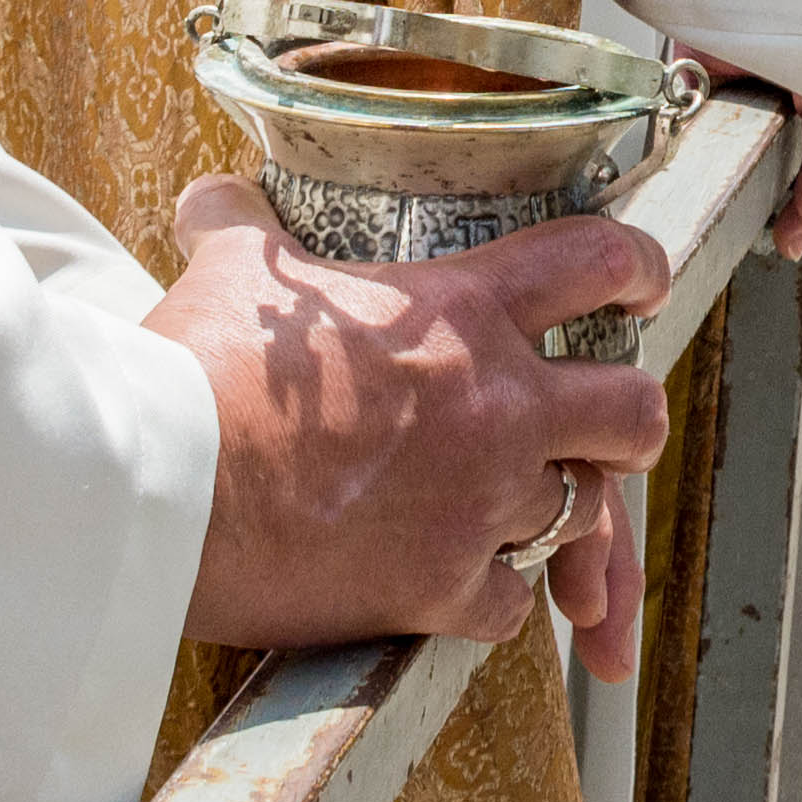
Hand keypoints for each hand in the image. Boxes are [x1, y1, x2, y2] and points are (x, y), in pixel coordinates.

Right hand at [147, 179, 678, 680]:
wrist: (161, 486)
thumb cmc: (196, 367)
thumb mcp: (227, 266)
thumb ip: (243, 226)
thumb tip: (215, 196)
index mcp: (461, 313)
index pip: (599, 260)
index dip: (636, 265)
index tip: (640, 280)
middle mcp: (496, 407)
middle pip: (636, 410)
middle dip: (631, 419)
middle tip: (606, 425)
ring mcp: (478, 503)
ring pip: (579, 513)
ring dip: (548, 509)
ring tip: (506, 508)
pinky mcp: (439, 589)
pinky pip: (508, 605)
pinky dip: (488, 598)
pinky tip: (454, 587)